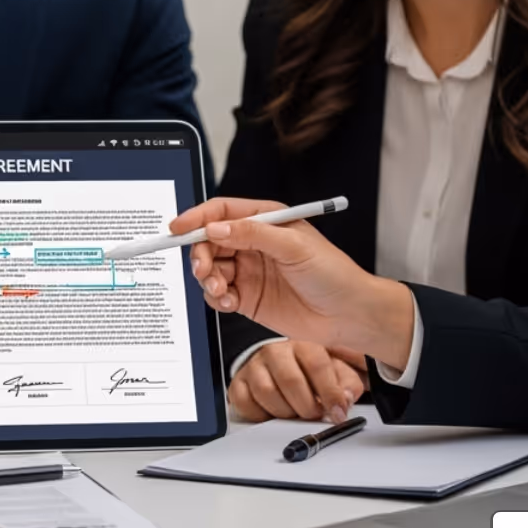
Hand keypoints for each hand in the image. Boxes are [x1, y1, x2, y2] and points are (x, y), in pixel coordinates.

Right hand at [174, 196, 415, 370]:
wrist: (349, 315)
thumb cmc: (334, 274)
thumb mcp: (294, 246)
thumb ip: (253, 234)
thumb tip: (216, 228)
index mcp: (265, 220)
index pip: (222, 212)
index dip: (197, 218)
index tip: (179, 228)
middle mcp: (254, 243)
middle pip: (209, 240)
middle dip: (200, 253)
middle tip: (203, 268)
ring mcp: (249, 270)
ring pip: (210, 268)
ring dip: (207, 278)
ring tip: (220, 288)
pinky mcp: (247, 296)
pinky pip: (217, 293)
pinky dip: (215, 297)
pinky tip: (229, 301)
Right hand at [229, 340, 365, 423]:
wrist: (281, 363)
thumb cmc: (310, 369)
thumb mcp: (337, 372)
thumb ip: (347, 384)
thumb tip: (345, 399)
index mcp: (303, 344)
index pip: (317, 366)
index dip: (330, 393)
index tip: (337, 413)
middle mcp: (276, 351)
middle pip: (290, 380)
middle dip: (307, 406)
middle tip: (314, 413)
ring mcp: (255, 366)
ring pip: (266, 392)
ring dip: (284, 411)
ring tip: (294, 413)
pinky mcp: (238, 382)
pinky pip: (244, 402)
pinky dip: (260, 414)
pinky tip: (272, 413)